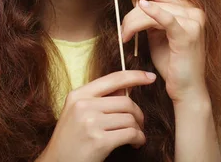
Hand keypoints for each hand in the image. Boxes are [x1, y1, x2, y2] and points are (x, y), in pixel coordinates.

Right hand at [39, 70, 155, 161]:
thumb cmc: (70, 139)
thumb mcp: (77, 112)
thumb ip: (99, 99)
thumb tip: (127, 88)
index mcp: (78, 95)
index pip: (113, 78)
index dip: (135, 76)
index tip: (150, 77)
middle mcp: (83, 106)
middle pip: (126, 101)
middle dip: (138, 114)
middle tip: (139, 124)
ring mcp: (90, 123)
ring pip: (130, 118)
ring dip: (138, 128)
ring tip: (136, 136)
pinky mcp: (99, 141)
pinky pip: (130, 134)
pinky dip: (138, 139)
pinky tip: (135, 143)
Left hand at [116, 0, 207, 102]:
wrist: (185, 89)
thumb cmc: (171, 64)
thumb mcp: (156, 34)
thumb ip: (149, 17)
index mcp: (188, 9)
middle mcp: (194, 11)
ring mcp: (194, 22)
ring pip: (154, 9)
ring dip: (133, 20)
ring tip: (124, 35)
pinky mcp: (188, 34)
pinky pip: (167, 19)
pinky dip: (153, 12)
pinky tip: (141, 6)